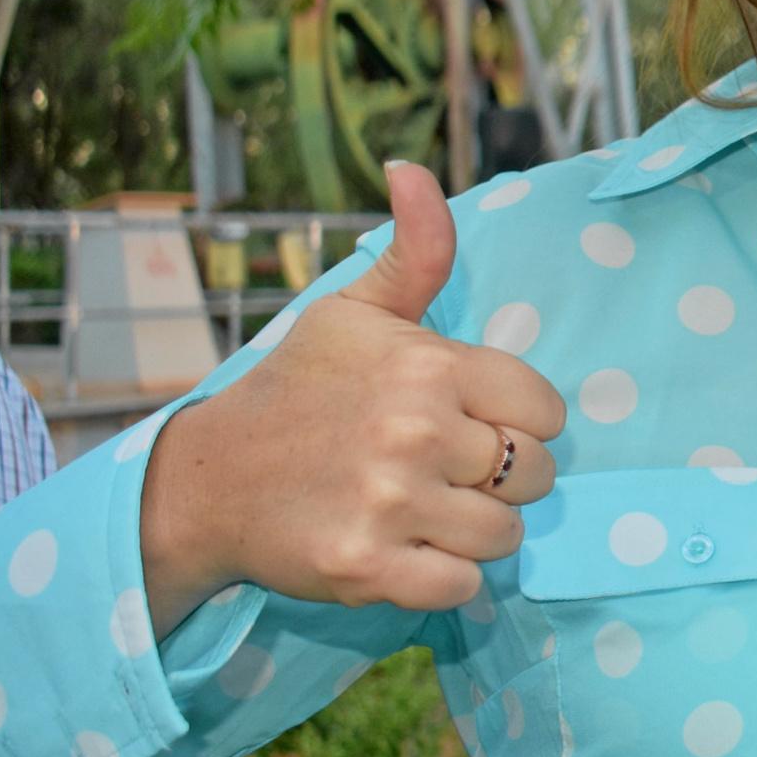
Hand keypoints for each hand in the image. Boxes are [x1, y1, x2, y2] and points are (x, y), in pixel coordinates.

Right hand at [138, 162, 566, 633]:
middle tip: (446, 470)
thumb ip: (415, 251)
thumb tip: (413, 171)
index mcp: (428, 367)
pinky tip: (407, 548)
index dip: (522, 421)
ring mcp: (391, 503)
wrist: (208, 481)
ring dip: (476, 530)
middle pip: (537, 474)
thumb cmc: (298, 391)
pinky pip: (464, 586)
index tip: (476, 422)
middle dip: (504, 477)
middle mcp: (415, 432)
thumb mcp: (355, 311)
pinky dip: (445, 576)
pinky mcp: (369, 568)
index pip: (548, 410)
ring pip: (506, 534)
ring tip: (424, 507)